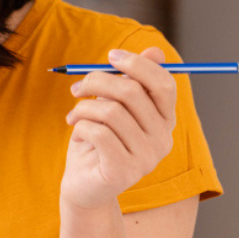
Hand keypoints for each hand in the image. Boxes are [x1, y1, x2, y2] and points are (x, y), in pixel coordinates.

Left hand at [60, 47, 176, 210]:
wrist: (83, 186)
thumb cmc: (97, 142)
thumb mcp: (113, 108)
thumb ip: (131, 83)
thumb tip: (155, 51)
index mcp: (164, 121)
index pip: (164, 84)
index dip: (138, 64)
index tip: (111, 55)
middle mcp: (162, 140)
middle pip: (132, 93)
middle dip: (97, 81)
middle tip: (77, 88)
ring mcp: (146, 159)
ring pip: (110, 111)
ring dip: (83, 107)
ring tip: (73, 115)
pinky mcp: (123, 172)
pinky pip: (98, 133)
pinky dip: (80, 126)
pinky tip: (76, 131)